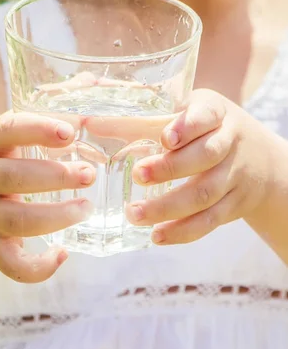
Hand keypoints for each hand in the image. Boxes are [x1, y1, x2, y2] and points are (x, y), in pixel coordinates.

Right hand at [0, 111, 94, 281]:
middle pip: (15, 178)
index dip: (38, 129)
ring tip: (86, 208)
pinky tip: (62, 254)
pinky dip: (39, 267)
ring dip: (57, 217)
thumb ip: (29, 135)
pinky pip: (11, 264)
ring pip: (18, 221)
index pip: (6, 131)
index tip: (70, 133)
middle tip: (88, 175)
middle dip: (56, 176)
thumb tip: (86, 122)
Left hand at [127, 88, 276, 244]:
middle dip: (170, 168)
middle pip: (205, 156)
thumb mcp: (185, 115)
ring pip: (204, 194)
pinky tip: (157, 236)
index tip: (165, 138)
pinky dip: (182, 232)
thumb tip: (88, 122)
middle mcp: (229, 143)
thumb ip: (142, 119)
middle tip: (137, 175)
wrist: (261, 161)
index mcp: (216, 113)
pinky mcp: (233, 206)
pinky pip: (209, 221)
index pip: (206, 116)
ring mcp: (233, 177)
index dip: (187, 126)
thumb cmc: (206, 131)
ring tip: (135, 214)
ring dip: (168, 207)